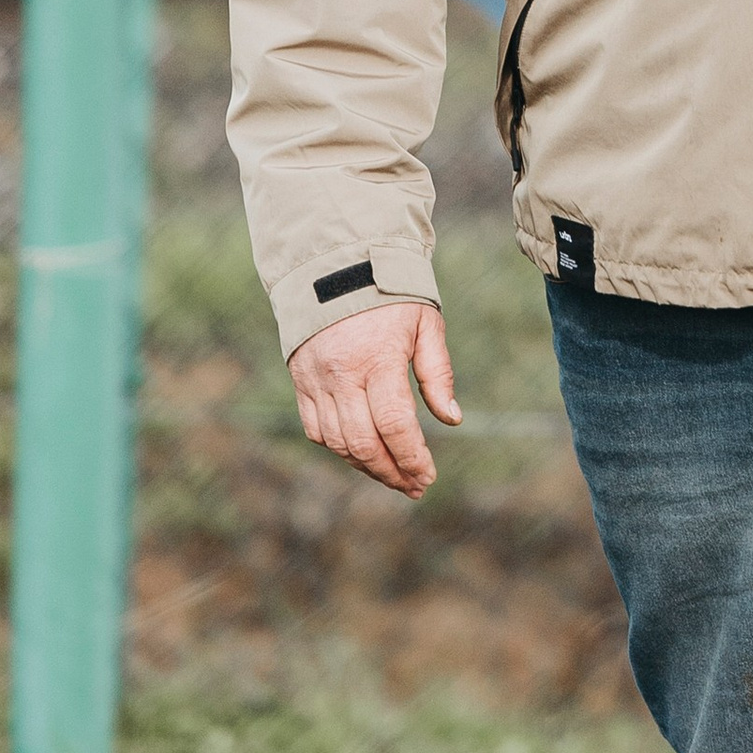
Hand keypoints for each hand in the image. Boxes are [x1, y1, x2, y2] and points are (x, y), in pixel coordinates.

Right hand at [287, 301, 460, 495]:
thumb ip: (438, 373)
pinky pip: (315, 429)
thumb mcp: (426, 323)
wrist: (334, 266)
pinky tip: (362, 453)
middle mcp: (342, 374)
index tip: (428, 476)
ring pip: (338, 442)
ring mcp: (316, 380)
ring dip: (367, 467)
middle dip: (392, 472)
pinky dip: (338, 448)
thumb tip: (452, 419)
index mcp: (377, 358)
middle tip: (414, 486)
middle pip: (364, 443)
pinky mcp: (300, 381)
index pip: (394, 425)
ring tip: (393, 475)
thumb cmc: (390, 293)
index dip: (412, 457)